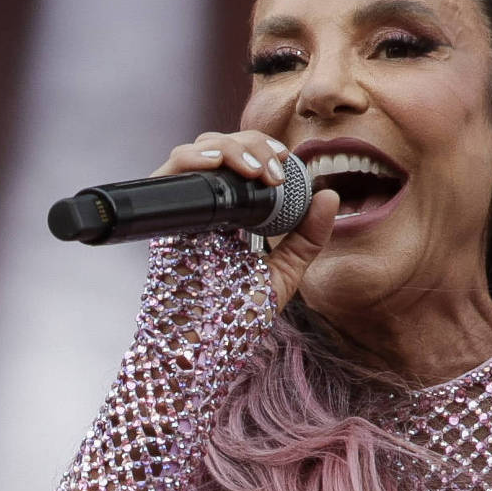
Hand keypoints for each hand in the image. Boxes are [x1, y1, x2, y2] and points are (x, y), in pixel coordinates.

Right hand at [153, 131, 337, 312]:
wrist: (202, 346)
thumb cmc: (235, 318)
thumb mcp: (282, 273)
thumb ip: (307, 238)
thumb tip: (329, 195)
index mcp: (229, 214)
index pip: (238, 160)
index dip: (260, 148)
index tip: (285, 160)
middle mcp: (204, 208)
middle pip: (218, 147)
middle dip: (250, 144)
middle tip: (275, 168)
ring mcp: (182, 211)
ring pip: (196, 151)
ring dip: (229, 149)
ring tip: (256, 170)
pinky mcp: (161, 219)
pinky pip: (168, 173)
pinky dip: (193, 159)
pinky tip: (219, 164)